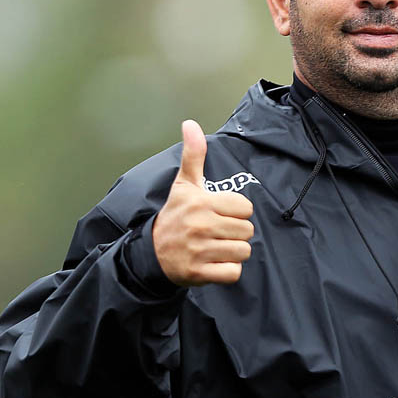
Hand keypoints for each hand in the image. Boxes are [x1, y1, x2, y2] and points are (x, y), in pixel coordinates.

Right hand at [152, 120, 253, 285]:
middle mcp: (200, 226)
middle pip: (247, 231)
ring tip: (217, 248)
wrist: (151, 253)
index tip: (221, 215)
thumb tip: (190, 124)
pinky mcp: (199, 273)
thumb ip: (193, 155)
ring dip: (234, 253)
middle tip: (218, 233)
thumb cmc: (174, 216)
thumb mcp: (184, 185)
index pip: (245, 208)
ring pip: (243, 252)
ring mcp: (199, 251)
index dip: (237, 212)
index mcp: (201, 203)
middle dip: (236, 233)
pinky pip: (233, 273)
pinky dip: (228, 271)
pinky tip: (214, 263)